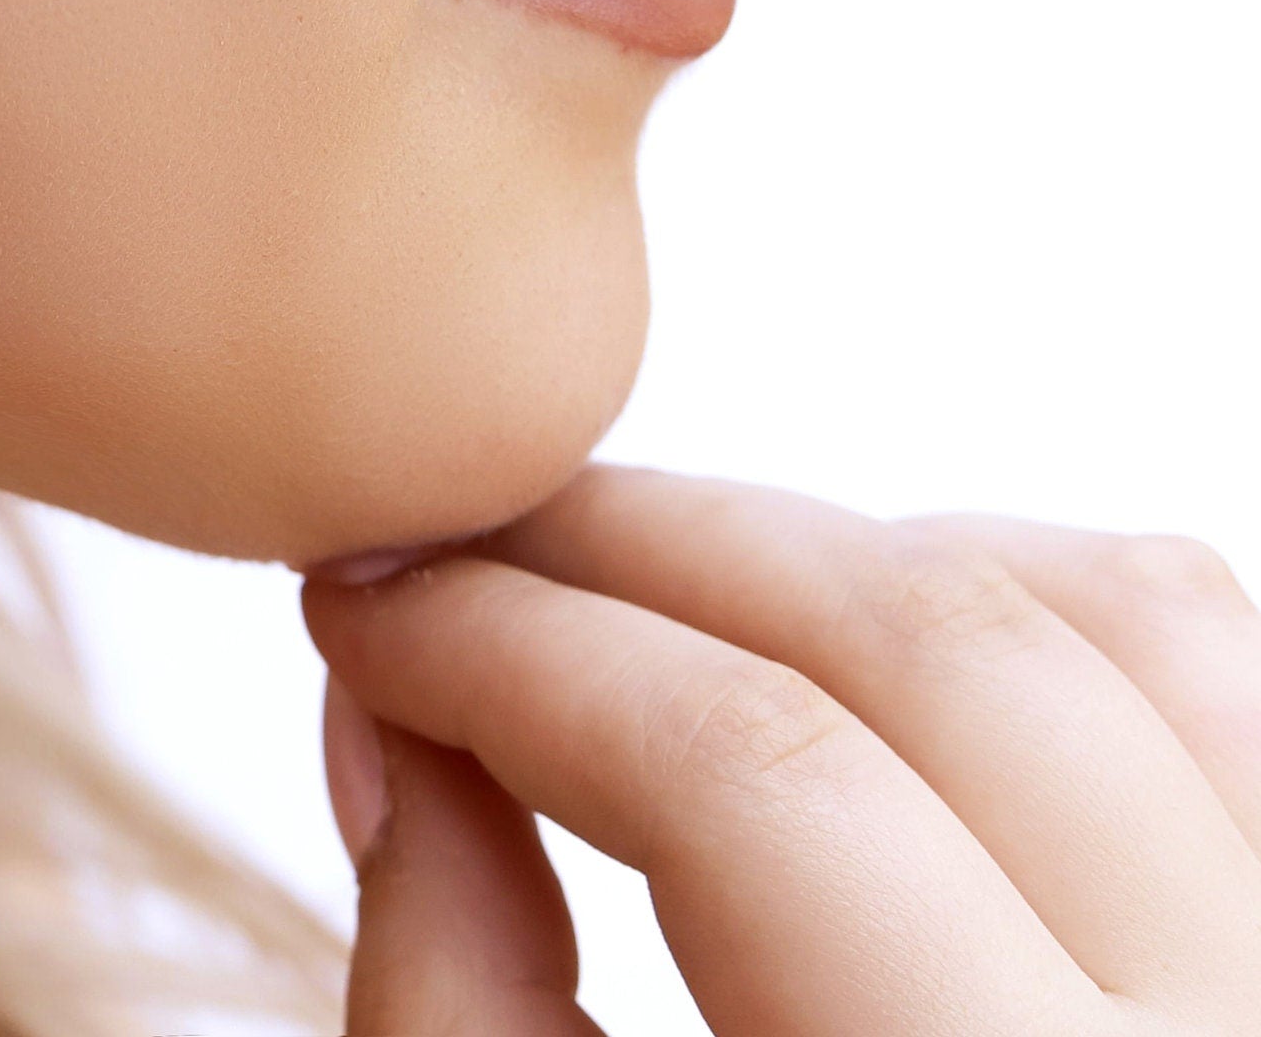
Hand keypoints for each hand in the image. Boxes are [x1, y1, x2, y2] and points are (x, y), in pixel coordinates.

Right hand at [303, 466, 1260, 1033]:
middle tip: (450, 558)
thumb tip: (399, 709)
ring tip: (651, 608)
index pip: (750, 777)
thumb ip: (458, 1002)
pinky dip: (1026, 600)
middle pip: (922, 641)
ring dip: (836, 556)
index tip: (362, 609)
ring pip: (1110, 608)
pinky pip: (1219, 667)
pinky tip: (864, 668)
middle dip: (631, 547)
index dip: (505, 649)